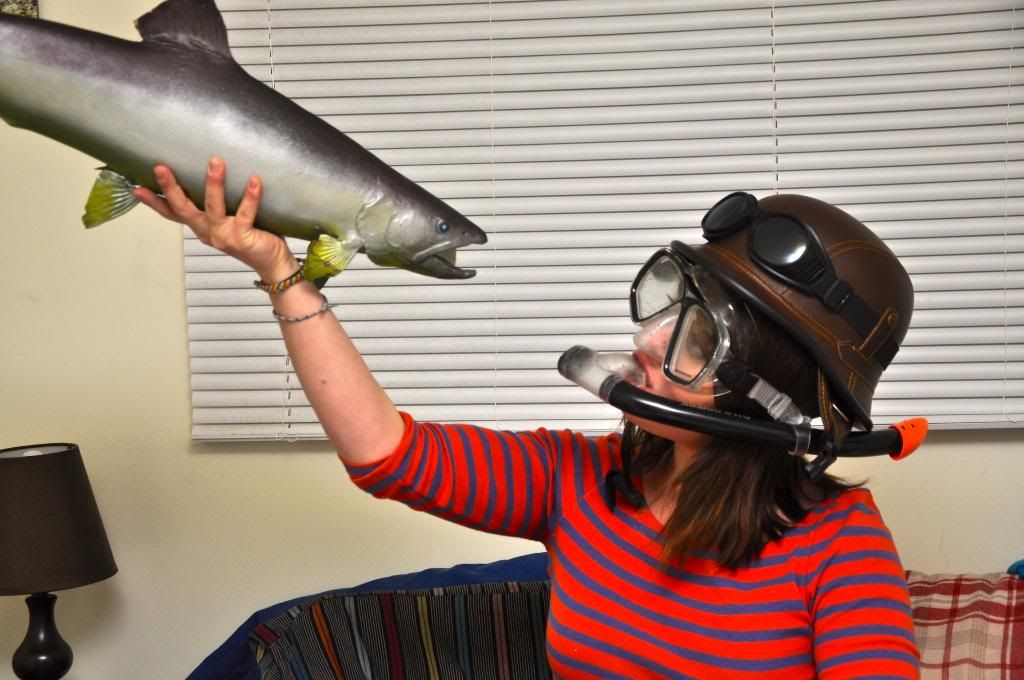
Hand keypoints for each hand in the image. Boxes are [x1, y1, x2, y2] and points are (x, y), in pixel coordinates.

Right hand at [133, 157, 296, 281]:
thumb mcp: (227, 218)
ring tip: (215, 162)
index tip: (136, 187)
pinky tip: (254, 181)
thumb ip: (217, 202)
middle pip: (183, 209)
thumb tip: (212, 168)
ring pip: (213, 208)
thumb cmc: (252, 235)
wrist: (272, 262)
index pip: (172, 213)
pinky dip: (250, 197)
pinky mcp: (242, 238)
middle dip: (170, 188)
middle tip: (160, 168)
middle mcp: (208, 232)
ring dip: (213, 184)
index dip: (153, 202)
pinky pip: (245, 214)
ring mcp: (224, 236)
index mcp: (201, 227)